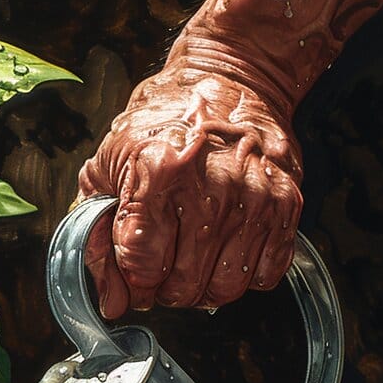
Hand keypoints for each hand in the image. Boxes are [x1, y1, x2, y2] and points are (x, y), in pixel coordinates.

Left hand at [78, 65, 302, 318]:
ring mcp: (253, 195)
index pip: (143, 267)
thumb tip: (111, 304)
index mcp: (159, 173)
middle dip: (165, 291)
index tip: (133, 274)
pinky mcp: (286, 202)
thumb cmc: (161, 126)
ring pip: (225, 288)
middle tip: (163, 269)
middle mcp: (211, 185)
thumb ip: (96, 239)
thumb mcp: (106, 169)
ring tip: (193, 263)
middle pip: (184, 286)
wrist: (230, 79)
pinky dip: (244, 275)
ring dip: (204, 289)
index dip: (133, 283)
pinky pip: (265, 274)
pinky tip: (227, 250)